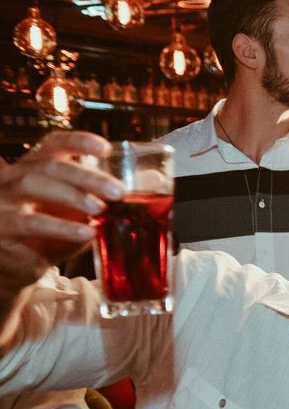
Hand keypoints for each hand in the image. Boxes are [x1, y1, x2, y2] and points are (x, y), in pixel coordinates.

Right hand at [0, 131, 121, 295]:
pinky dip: (61, 227)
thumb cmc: (51, 235)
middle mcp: (14, 178)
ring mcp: (3, 200)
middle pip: (49, 166)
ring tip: (99, 209)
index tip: (105, 148)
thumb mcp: (79, 215)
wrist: (18, 266)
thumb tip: (153, 183)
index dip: (78, 142)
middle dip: (86, 176)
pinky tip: (85, 233)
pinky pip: (29, 223)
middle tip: (118, 191)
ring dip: (71, 196)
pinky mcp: (0, 227)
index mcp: (37, 168)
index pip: (54, 145)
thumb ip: (106, 199)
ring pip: (33, 185)